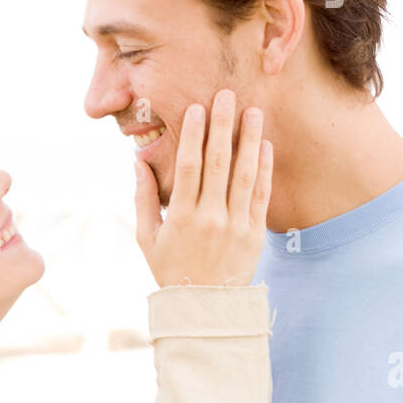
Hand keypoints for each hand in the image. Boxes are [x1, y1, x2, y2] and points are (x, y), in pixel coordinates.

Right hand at [135, 89, 272, 288]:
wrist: (203, 307)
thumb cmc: (170, 269)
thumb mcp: (146, 237)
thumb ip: (142, 198)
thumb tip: (138, 160)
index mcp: (181, 218)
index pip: (189, 166)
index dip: (193, 134)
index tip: (197, 108)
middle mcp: (210, 219)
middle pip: (218, 163)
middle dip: (223, 126)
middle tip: (227, 94)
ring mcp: (235, 226)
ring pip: (245, 174)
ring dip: (249, 139)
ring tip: (253, 111)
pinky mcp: (254, 233)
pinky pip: (262, 194)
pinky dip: (265, 168)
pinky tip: (264, 144)